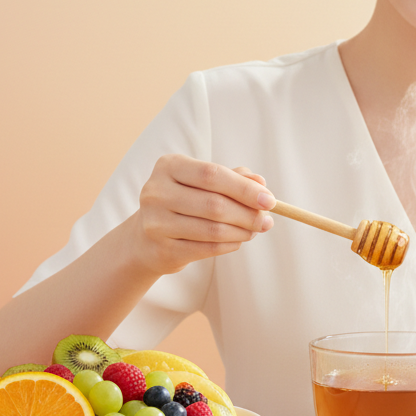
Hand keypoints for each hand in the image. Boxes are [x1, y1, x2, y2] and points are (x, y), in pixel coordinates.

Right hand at [130, 155, 275, 274]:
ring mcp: (156, 222)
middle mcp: (156, 192)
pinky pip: (206, 249)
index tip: (269, 200)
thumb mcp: (204, 183)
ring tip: (254, 230)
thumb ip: (233, 178)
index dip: (244, 188)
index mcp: (169, 166)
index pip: (212, 174)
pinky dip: (229, 246)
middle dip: (247, 214)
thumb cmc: (184, 201)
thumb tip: (261, 183)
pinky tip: (238, 241)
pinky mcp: (162, 249)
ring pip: (212, 230)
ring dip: (241, 232)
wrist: (146, 237)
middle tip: (267, 221)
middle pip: (214, 204)